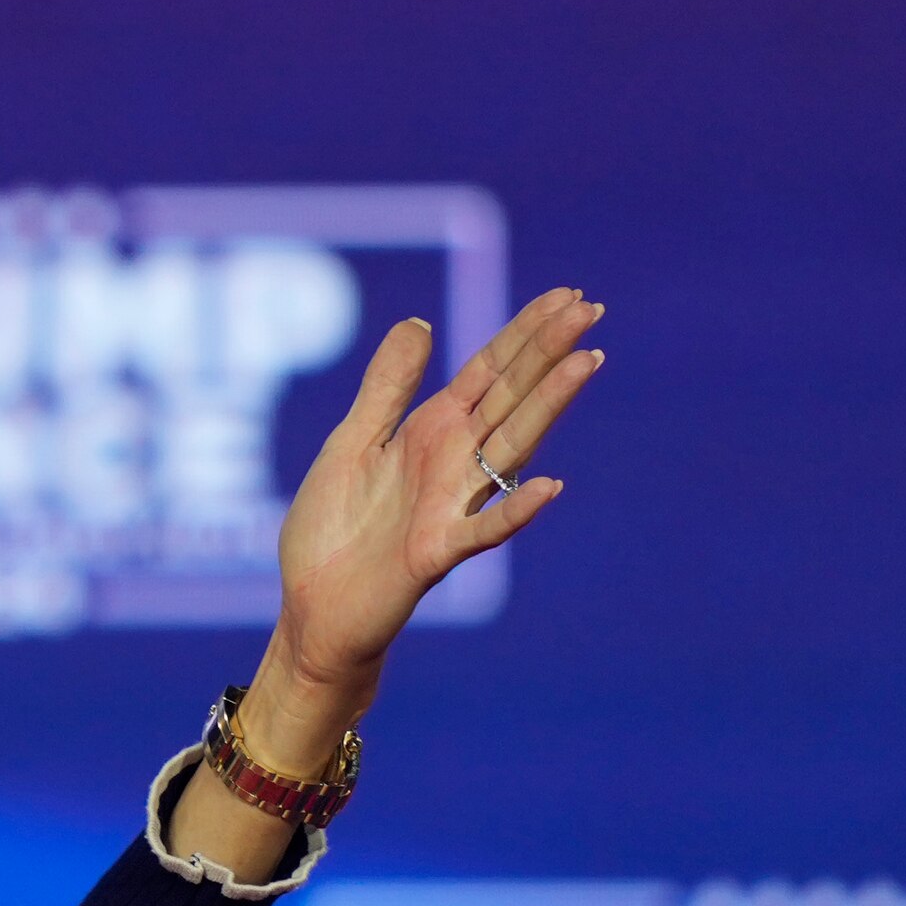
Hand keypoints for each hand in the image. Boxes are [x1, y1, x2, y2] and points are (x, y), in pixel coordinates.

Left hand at [255, 287, 604, 729]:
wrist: (313, 609)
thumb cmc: (332, 531)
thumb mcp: (351, 441)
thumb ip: (387, 387)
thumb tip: (419, 322)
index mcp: (432, 431)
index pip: (490, 370)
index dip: (526, 332)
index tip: (568, 296)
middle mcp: (453, 462)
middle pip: (511, 396)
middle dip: (548, 351)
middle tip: (591, 308)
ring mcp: (451, 506)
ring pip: (510, 447)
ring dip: (548, 406)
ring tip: (585, 364)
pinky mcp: (435, 553)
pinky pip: (482, 530)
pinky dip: (515, 510)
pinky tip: (549, 486)